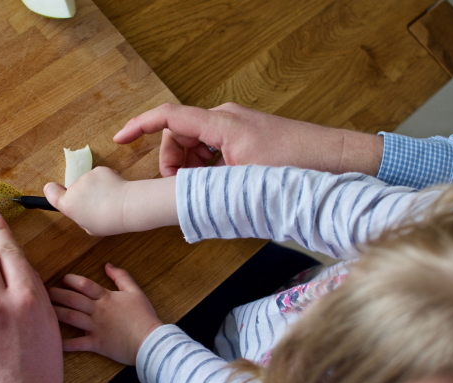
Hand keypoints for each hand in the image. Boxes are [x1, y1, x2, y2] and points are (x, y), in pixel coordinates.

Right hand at [44, 167, 177, 235]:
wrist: (125, 206)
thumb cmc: (108, 221)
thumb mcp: (90, 227)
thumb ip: (82, 217)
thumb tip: (84, 210)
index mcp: (69, 204)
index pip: (51, 193)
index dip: (52, 191)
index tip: (52, 190)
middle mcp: (74, 188)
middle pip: (76, 190)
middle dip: (85, 195)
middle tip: (99, 205)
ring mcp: (87, 176)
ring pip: (90, 182)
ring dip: (97, 188)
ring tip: (110, 199)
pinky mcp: (100, 169)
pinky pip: (100, 176)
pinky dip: (106, 181)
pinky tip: (114, 190)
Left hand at [49, 263, 162, 365]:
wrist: (151, 342)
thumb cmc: (144, 316)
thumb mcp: (135, 291)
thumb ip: (121, 276)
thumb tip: (107, 265)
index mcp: (106, 298)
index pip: (84, 285)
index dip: (71, 280)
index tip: (63, 279)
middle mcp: (98, 311)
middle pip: (73, 300)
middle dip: (57, 294)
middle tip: (45, 292)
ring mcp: (96, 328)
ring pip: (71, 318)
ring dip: (56, 313)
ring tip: (43, 309)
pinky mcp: (96, 344)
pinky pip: (77, 344)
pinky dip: (64, 343)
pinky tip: (52, 340)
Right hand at [114, 102, 382, 176]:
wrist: (333, 158)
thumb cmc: (295, 166)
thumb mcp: (244, 180)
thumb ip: (206, 183)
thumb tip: (177, 195)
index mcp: (221, 123)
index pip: (169, 116)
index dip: (139, 126)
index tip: (119, 139)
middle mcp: (224, 117)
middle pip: (178, 134)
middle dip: (171, 161)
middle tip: (180, 188)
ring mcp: (234, 124)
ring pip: (193, 142)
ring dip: (189, 166)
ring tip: (203, 188)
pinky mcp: (242, 133)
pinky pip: (210, 145)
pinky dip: (204, 164)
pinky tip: (215, 182)